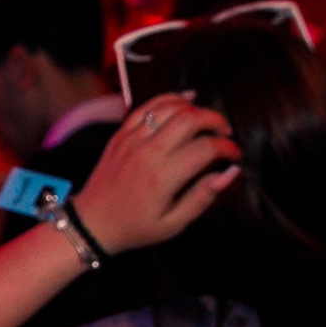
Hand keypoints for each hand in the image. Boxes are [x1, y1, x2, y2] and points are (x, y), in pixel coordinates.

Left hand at [73, 92, 242, 253]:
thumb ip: (203, 197)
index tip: (234, 155)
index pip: (206, 148)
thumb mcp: (173, 224)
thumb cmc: (134, 227)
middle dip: (216, 121)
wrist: (91, 223)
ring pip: (170, 107)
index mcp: (162, 177)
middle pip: (190, 119)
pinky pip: (147, 107)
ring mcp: (131, 140)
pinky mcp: (120, 134)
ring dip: (195, 108)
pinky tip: (186, 100)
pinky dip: (169, 99)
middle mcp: (147, 152)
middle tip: (225, 132)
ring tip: (207, 121)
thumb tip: (230, 172)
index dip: (227, 148)